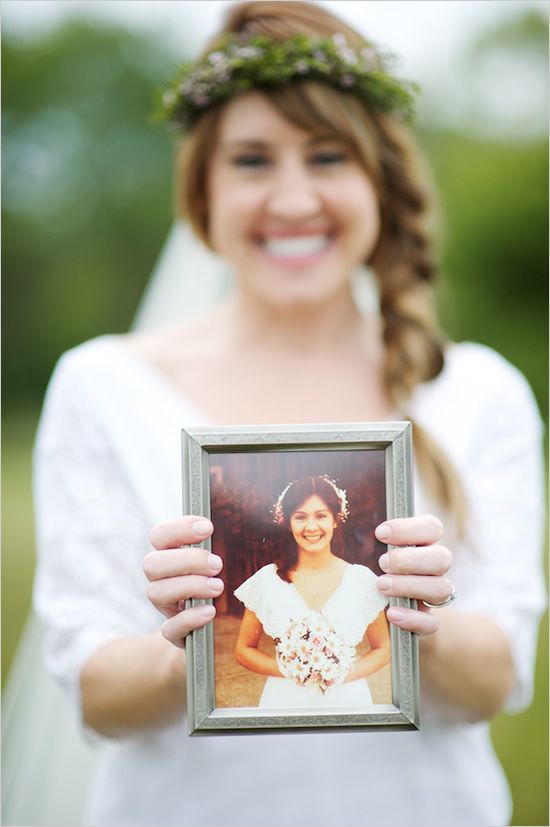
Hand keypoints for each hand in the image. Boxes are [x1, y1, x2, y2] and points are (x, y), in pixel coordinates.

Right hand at [144, 516, 223, 647]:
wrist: (215, 632)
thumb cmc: (221, 585)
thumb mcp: (221, 564)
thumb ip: (222, 547)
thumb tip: (247, 527)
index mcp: (170, 556)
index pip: (159, 535)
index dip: (179, 529)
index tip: (208, 528)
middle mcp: (161, 579)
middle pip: (152, 563)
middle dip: (187, 560)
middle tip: (218, 564)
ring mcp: (165, 607)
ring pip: (156, 592)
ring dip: (189, 586)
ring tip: (218, 587)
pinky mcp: (174, 633)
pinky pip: (170, 628)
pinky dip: (190, 618)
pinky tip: (210, 612)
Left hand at [375, 515, 452, 635]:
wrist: (382, 611)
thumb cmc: (373, 570)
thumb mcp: (370, 552)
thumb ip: (366, 538)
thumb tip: (346, 523)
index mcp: (424, 543)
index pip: (432, 527)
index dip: (409, 528)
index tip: (380, 533)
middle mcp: (435, 567)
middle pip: (442, 557)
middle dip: (410, 559)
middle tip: (382, 562)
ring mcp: (434, 594)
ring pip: (441, 587)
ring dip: (409, 585)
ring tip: (381, 586)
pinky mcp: (429, 621)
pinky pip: (432, 623)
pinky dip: (412, 618)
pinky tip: (392, 614)